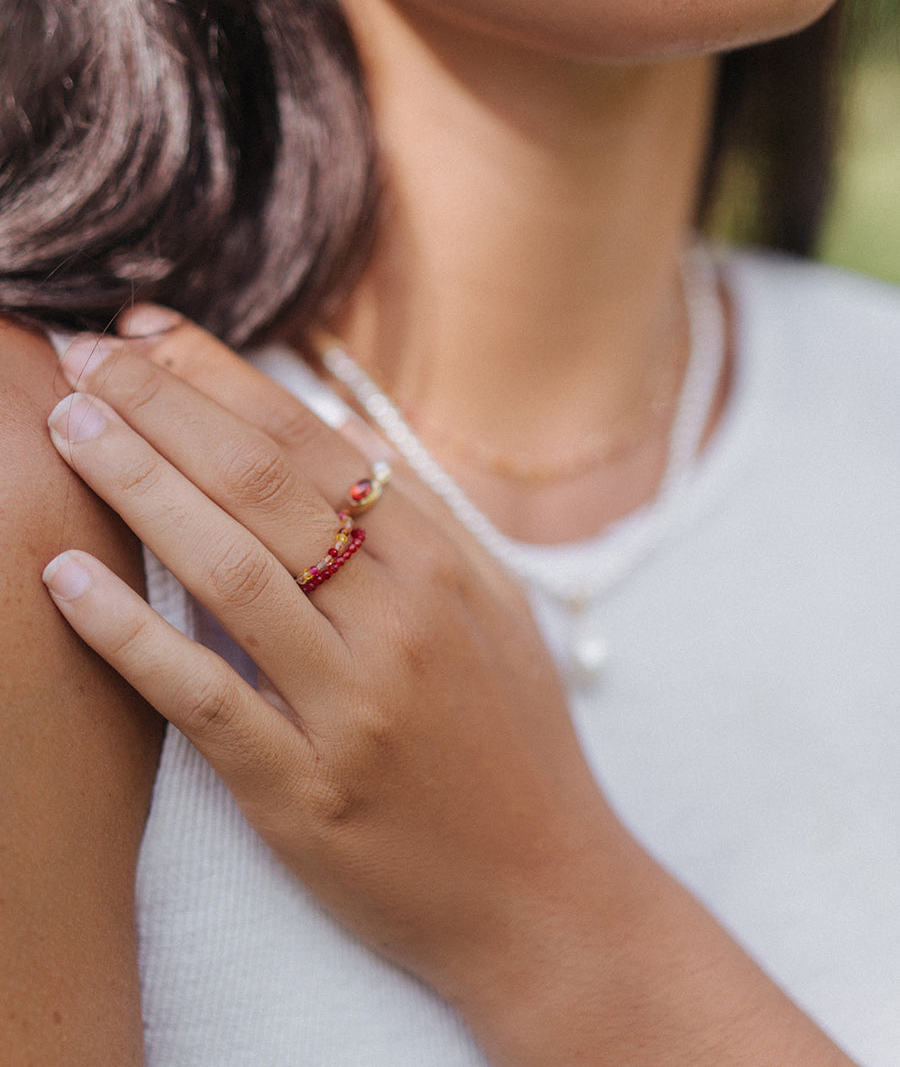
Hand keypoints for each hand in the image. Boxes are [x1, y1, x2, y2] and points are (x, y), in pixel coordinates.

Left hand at [41, 316, 855, 1066]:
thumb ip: (418, 520)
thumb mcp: (494, 609)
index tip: (145, 331)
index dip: (218, 375)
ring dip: (137, 486)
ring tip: (65, 428)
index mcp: (444, 564)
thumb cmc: (515, 743)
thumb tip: (331, 429)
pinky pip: (205, 698)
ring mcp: (352, 704)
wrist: (549, 896)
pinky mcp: (305, 791)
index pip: (311, 439)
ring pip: (229, 568)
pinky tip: (64, 580)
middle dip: (160, 405)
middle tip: (81, 358)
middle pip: (260, 483)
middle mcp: (400, 618)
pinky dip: (130, 634)